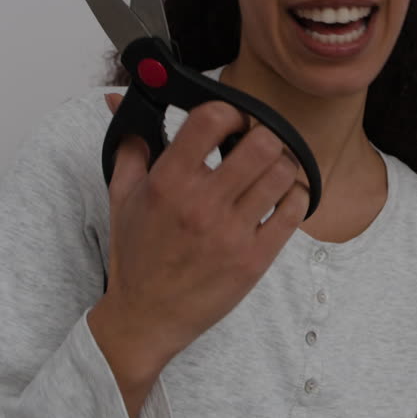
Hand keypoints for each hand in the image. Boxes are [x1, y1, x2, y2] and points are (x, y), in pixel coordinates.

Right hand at [88, 93, 308, 414]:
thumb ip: (131, 145)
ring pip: (283, 174)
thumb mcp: (123, 196)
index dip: (230, 110)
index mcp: (168, 182)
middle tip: (258, 146)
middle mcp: (201, 205)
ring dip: (282, 166)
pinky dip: (295, 197)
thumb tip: (122, 100)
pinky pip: (294, 212)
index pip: (211, 119)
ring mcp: (231, 234)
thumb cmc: (137, 254)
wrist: (146, 316)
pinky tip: (281, 199)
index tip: (232, 121)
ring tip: (270, 172)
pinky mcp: (254, 260)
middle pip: (262, 144)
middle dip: (265, 137)